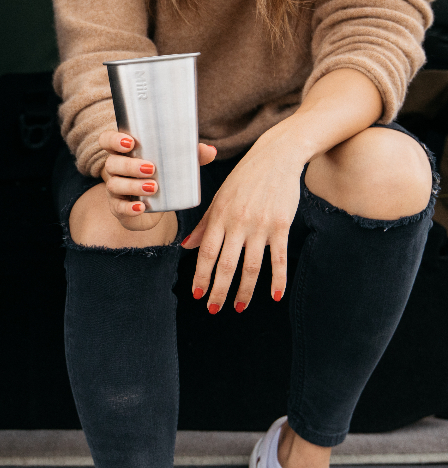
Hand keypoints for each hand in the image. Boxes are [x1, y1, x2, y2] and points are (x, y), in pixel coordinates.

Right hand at [99, 130, 216, 230]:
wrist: (155, 204)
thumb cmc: (162, 174)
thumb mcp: (175, 163)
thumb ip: (191, 155)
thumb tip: (210, 150)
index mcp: (123, 152)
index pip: (107, 140)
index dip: (113, 140)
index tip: (130, 143)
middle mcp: (114, 169)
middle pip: (112, 164)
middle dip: (130, 166)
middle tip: (151, 168)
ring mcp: (114, 189)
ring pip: (115, 185)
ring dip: (133, 186)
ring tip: (153, 187)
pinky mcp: (118, 208)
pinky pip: (119, 208)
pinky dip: (129, 208)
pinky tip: (141, 207)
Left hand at [181, 131, 300, 312]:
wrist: (275, 157)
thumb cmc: (244, 178)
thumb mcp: (219, 198)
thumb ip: (204, 224)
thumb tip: (186, 247)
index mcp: (219, 216)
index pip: (206, 252)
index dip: (201, 276)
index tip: (197, 294)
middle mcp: (238, 223)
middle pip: (226, 264)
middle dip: (218, 290)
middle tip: (213, 309)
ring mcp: (260, 225)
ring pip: (251, 266)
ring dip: (244, 291)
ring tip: (238, 307)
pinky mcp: (281, 226)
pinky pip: (279, 259)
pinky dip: (277, 280)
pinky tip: (274, 296)